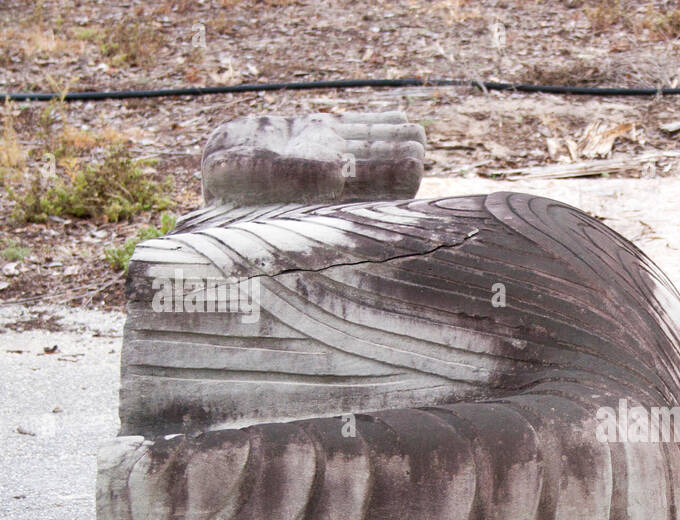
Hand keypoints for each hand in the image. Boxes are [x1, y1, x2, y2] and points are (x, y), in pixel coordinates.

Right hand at [200, 112, 425, 205]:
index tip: (414, 164)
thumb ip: (286, 177)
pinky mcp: (315, 135)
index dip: (392, 176)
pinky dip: (374, 123)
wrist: (211, 170)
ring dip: (392, 138)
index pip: (366, 188)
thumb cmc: (223, 182)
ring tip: (417, 132)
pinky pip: (351, 128)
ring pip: (366, 145)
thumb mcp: (244, 177)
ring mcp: (324, 154)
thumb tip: (337, 174)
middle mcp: (329, 177)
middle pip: (374, 167)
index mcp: (319, 193)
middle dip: (398, 155)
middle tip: (420, 141)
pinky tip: (398, 117)